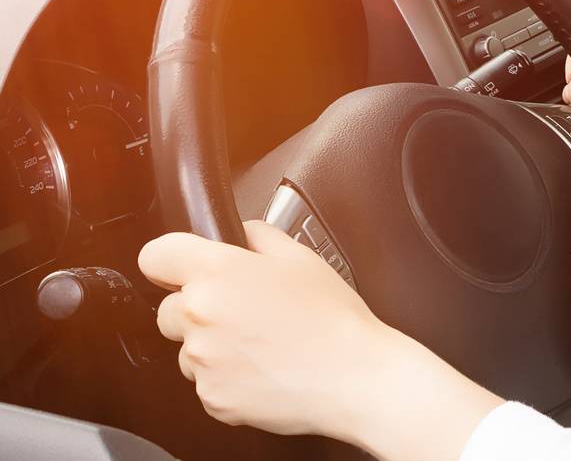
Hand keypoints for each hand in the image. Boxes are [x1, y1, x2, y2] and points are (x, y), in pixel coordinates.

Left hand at [139, 222, 500, 457]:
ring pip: (188, 349)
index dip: (170, 260)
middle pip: (169, 309)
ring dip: (211, 345)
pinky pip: (206, 381)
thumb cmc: (332, 319)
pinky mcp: (211, 398)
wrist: (353, 376)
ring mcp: (202, 361)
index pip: (156, 255)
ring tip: (260, 343)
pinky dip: (226, 376)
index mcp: (218, 273)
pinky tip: (263, 367)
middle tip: (243, 311)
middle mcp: (200, 316)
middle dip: (197, 308)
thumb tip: (242, 234)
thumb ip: (260, 236)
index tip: (181, 268)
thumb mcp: (301, 258)